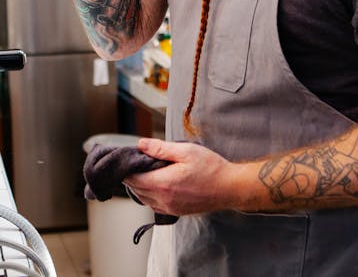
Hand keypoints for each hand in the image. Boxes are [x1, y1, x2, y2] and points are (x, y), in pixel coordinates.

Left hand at [123, 138, 241, 215]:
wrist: (230, 188)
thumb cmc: (211, 168)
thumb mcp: (186, 151)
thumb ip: (160, 148)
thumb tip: (141, 145)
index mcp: (163, 183)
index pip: (132, 179)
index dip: (127, 168)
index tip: (128, 158)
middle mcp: (164, 199)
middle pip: (136, 189)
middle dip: (132, 176)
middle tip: (135, 162)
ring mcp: (170, 208)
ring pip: (144, 199)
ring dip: (140, 186)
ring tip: (145, 172)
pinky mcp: (177, 212)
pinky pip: (154, 205)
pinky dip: (149, 196)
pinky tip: (156, 185)